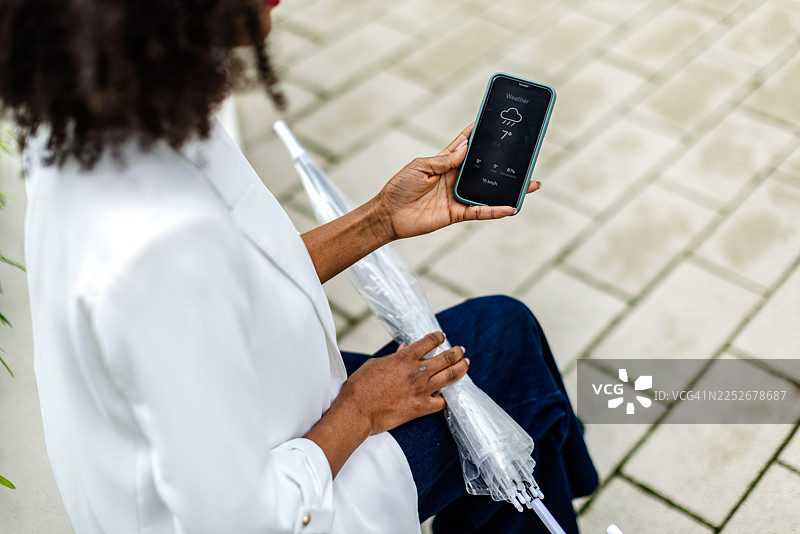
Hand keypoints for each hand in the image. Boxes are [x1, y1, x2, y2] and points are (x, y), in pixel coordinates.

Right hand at [337, 332, 467, 434]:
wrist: (357, 411)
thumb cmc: (360, 386)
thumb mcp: (375, 364)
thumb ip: (393, 357)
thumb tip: (403, 350)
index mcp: (405, 358)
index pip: (429, 341)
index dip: (438, 337)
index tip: (442, 337)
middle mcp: (417, 371)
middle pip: (447, 357)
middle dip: (457, 352)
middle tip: (461, 350)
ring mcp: (421, 389)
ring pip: (450, 376)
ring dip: (461, 368)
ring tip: (465, 364)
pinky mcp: (421, 407)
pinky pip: (442, 401)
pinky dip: (447, 397)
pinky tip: (450, 394)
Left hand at [373, 124, 541, 239]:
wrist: (388, 214)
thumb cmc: (400, 187)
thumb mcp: (420, 166)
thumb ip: (445, 159)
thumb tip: (467, 146)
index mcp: (445, 162)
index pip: (467, 145)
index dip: (480, 133)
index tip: (496, 121)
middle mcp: (455, 178)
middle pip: (485, 168)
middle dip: (504, 161)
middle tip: (524, 153)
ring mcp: (458, 196)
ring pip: (489, 190)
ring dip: (508, 188)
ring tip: (529, 183)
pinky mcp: (456, 213)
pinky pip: (480, 211)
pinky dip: (495, 210)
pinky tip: (511, 207)